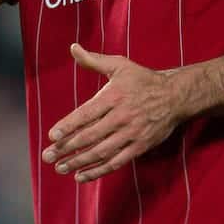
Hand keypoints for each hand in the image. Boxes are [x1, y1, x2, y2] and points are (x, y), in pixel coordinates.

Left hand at [42, 44, 185, 182]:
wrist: (175, 96)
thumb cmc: (143, 80)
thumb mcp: (120, 65)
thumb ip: (94, 60)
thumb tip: (73, 48)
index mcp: (114, 96)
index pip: (87, 114)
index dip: (69, 125)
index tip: (52, 135)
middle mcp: (121, 117)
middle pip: (90, 136)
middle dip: (67, 148)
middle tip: (47, 155)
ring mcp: (131, 134)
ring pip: (101, 152)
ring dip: (79, 162)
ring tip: (60, 167)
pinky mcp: (139, 147)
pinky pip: (116, 162)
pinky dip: (98, 171)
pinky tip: (81, 176)